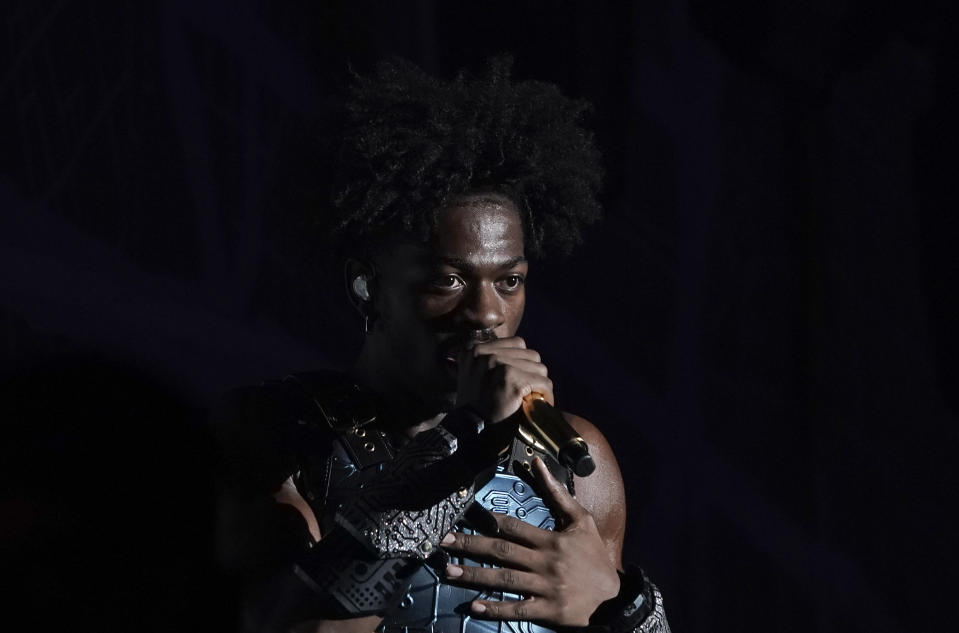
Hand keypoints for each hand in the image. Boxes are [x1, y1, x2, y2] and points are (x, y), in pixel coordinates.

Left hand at [440, 457, 619, 626]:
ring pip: (504, 579)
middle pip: (502, 551)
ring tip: (448, 572)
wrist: (615, 597)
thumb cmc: (594, 556)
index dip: (487, 521)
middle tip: (443, 543)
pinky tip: (475, 606)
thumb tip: (538, 463)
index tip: (464, 518)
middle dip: (470, 546)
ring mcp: (545, 587)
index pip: (514, 526)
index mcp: (551, 540)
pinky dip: (496, 608)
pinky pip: (518, 609)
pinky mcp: (548, 610)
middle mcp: (546, 562)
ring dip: (474, 575)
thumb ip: (557, 493)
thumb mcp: (581, 520)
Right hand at [456, 337, 553, 423]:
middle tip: (529, 391)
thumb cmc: (476, 408)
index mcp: (474, 350)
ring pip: (539, 367)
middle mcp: (484, 354)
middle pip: (530, 354)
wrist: (471, 433)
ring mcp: (499, 366)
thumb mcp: (475, 375)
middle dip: (533, 373)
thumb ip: (491, 361)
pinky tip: (537, 405)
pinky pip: (543, 382)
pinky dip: (545, 395)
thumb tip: (521, 354)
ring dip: (539, 384)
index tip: (522, 378)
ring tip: (532, 398)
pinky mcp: (512, 381)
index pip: (516, 343)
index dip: (524, 362)